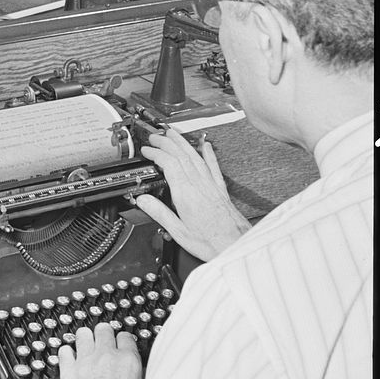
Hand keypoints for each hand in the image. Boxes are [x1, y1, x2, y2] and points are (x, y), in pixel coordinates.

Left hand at [59, 323, 142, 378]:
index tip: (118, 345)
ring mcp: (86, 362)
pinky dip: (67, 354)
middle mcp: (107, 356)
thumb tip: (132, 367)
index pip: (125, 335)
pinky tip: (70, 360)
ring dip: (84, 340)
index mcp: (129, 360)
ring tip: (85, 348)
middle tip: (101, 345)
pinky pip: (64, 351)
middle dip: (103, 335)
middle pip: (103, 329)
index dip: (121, 341)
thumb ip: (136, 373)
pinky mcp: (69, 372)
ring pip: (82, 334)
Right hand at [136, 127, 251, 260]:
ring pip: (196, 156)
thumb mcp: (178, 231)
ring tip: (173, 134)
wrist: (236, 244)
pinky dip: (208, 153)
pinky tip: (206, 145)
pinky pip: (213, 166)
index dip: (156, 153)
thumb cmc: (211, 241)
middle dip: (166, 142)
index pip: (170, 164)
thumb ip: (159, 213)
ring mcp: (211, 185)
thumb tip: (143, 200)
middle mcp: (200, 185)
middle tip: (155, 136)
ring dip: (183, 142)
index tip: (147, 150)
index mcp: (186, 194)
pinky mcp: (220, 189)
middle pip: (182, 155)